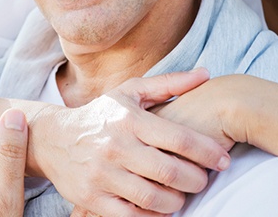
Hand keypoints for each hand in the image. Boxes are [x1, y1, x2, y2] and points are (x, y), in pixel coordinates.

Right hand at [35, 68, 230, 215]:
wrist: (53, 138)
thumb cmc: (102, 113)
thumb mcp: (132, 91)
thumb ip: (170, 84)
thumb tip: (206, 74)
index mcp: (130, 119)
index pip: (178, 138)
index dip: (206, 151)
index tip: (223, 159)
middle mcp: (116, 146)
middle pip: (169, 171)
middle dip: (196, 180)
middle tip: (205, 180)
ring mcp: (102, 175)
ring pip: (152, 198)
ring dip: (177, 201)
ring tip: (184, 195)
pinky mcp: (91, 199)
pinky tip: (163, 209)